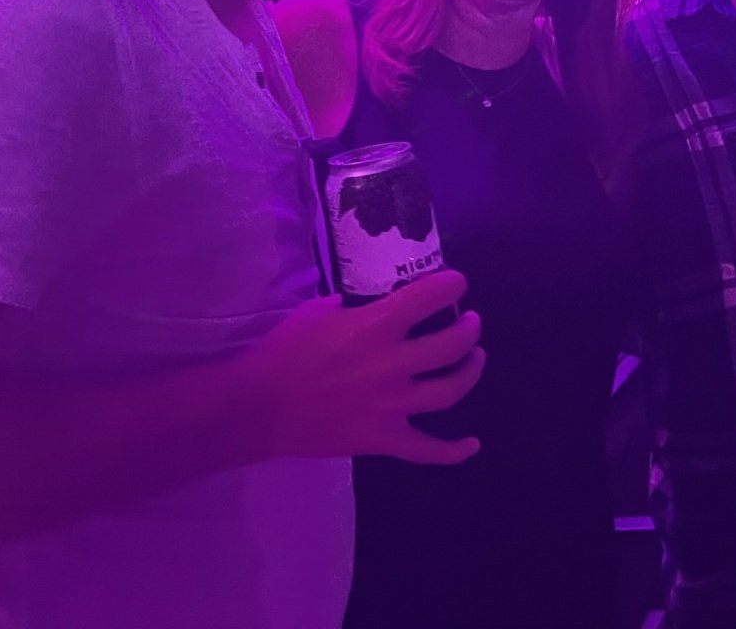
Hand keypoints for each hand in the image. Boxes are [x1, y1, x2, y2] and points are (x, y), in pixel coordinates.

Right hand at [241, 271, 485, 466]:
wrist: (259, 408)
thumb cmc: (282, 354)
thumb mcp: (313, 312)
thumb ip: (344, 306)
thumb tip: (355, 306)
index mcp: (376, 326)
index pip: (429, 298)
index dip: (451, 286)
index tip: (455, 284)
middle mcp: (393, 364)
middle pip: (452, 344)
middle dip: (469, 329)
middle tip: (471, 322)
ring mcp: (393, 405)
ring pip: (451, 390)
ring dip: (470, 371)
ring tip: (476, 358)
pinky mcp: (384, 439)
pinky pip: (429, 449)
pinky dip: (454, 451)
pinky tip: (471, 444)